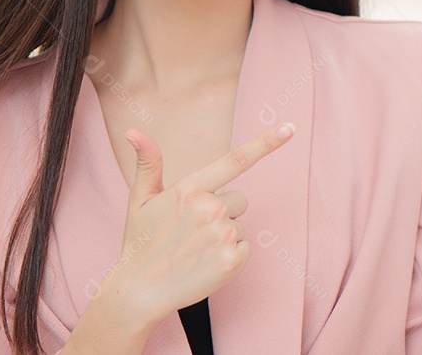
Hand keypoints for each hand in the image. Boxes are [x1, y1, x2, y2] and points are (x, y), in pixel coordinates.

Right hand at [108, 122, 295, 325]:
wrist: (139, 292)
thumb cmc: (140, 242)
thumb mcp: (140, 199)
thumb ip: (148, 163)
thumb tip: (133, 130)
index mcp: (190, 188)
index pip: (235, 160)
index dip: (266, 143)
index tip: (288, 128)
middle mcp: (210, 207)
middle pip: (239, 200)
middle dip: (222, 211)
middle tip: (192, 231)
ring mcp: (223, 234)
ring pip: (240, 225)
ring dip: (223, 235)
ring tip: (195, 249)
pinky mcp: (233, 259)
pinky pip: (245, 247)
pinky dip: (229, 256)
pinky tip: (205, 263)